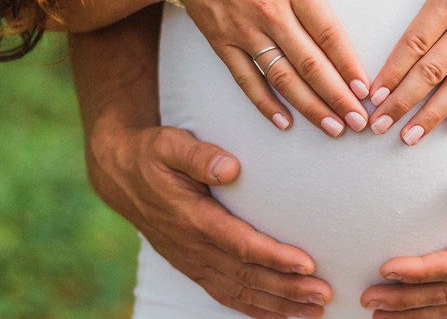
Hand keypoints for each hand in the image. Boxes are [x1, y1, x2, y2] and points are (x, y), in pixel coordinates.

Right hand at [86, 124, 331, 317]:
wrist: (122, 176)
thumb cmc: (153, 155)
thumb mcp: (169, 145)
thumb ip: (198, 156)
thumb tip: (231, 168)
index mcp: (191, 218)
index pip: (240, 244)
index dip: (274, 257)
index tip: (307, 264)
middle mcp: (193, 248)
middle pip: (246, 276)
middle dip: (287, 289)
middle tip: (324, 295)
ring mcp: (193, 262)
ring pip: (239, 293)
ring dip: (278, 305)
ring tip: (315, 312)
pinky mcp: (194, 267)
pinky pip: (226, 295)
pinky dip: (255, 310)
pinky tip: (282, 316)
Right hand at [178, 0, 373, 135]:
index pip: (328, 32)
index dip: (348, 64)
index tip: (366, 88)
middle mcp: (269, 11)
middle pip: (309, 63)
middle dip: (337, 96)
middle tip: (359, 121)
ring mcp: (244, 30)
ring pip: (281, 77)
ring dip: (309, 106)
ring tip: (333, 128)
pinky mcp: (222, 42)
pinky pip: (245, 79)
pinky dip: (264, 103)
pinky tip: (284, 123)